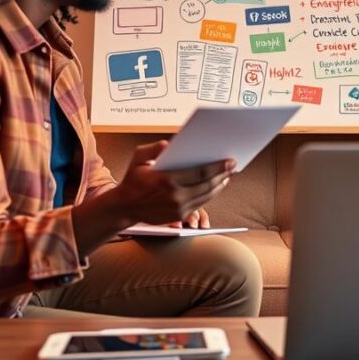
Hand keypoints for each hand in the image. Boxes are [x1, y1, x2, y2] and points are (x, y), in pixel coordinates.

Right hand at [109, 141, 234, 225]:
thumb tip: (170, 143)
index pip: (200, 172)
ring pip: (206, 196)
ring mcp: (178, 208)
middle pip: (208, 185)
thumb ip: (154, 148)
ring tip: (228, 176)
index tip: (229, 161)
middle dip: (223, 175)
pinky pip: (200, 204)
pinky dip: (210, 195)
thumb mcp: (138, 158)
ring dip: (219, 186)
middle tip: (233, 167)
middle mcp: (175, 196)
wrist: (124, 206)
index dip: (218, 167)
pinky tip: (215, 187)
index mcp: (167, 179)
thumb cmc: (133, 179)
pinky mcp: (179, 216)